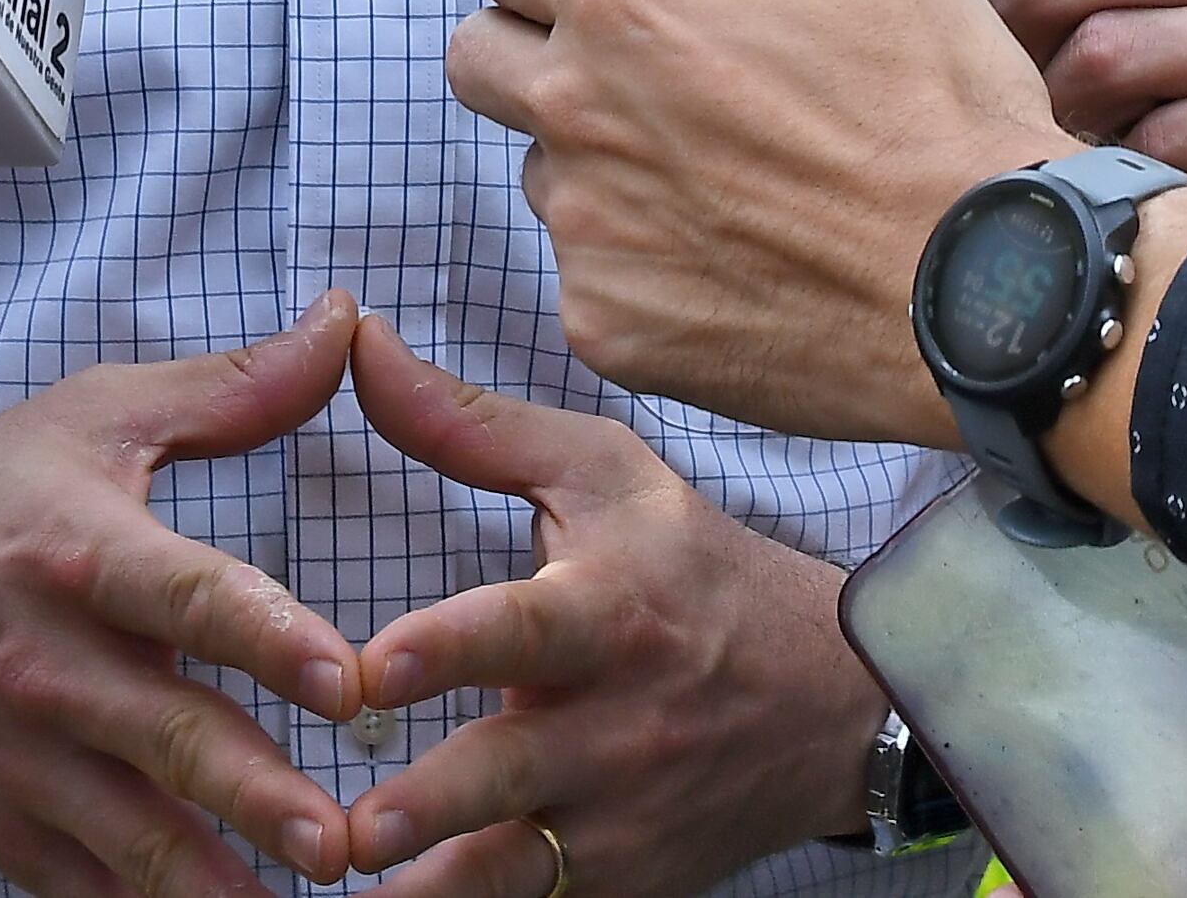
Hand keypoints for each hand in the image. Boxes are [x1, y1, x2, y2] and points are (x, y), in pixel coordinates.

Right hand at [0, 298, 369, 897]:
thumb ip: (234, 388)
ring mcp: (22, 756)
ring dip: (214, 880)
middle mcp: (52, 664)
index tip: (344, 681)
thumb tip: (345, 319)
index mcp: (84, 555)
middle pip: (170, 736)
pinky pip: (80, 886)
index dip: (267, 637)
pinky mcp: (0, 823)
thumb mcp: (96, 419)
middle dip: (257, 797)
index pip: (186, 595)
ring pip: (131, 833)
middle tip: (338, 842)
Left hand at [338, 318, 876, 897]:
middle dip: (427, 806)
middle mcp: (618, 723)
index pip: (526, 629)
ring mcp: (622, 818)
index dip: (450, 647)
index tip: (374, 667)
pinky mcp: (624, 884)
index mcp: (611, 610)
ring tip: (357, 893)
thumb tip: (358, 344)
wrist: (835, 698)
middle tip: (351, 829)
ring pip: (515, 871)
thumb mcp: (603, 477)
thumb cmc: (691, 568)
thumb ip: (470, 426)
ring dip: (435, 888)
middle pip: (509, 771)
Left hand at [448, 0, 1073, 446]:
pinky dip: (642, 262)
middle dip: (526, 45)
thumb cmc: (940, 113)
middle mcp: (580, 114)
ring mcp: (588, 232)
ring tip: (715, 172)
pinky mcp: (610, 327)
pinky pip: (592, 276)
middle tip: (626, 62)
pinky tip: (734, 255)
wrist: (991, 290)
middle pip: (476, 59)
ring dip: (597, 161)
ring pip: (543, 174)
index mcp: (627, 3)